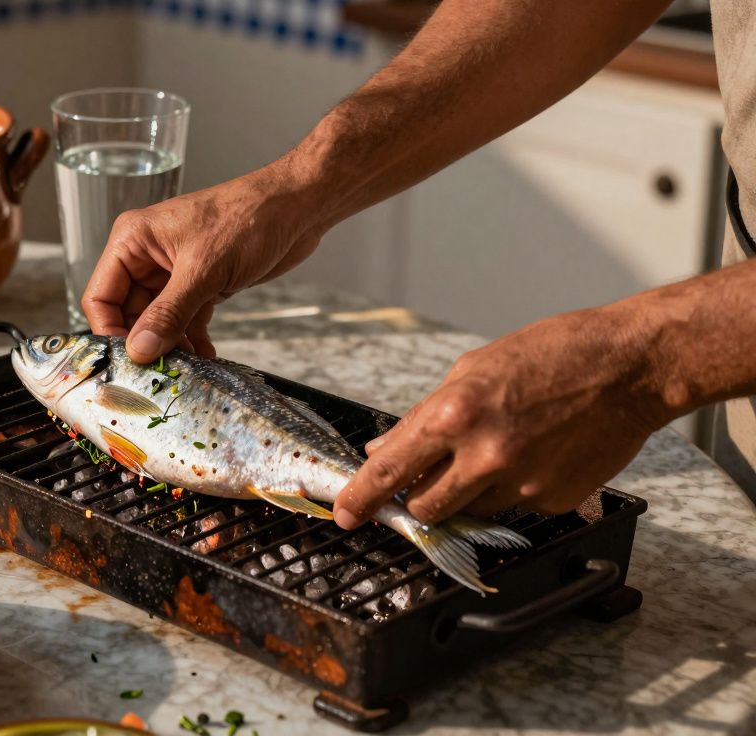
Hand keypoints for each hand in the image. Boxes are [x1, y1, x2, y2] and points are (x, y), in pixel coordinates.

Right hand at [81, 163, 326, 363]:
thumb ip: (168, 314)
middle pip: (128, 313)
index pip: (101, 296)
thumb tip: (139, 350)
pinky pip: (185, 319)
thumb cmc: (248, 218)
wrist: (297, 207)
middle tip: (160, 372)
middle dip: (144, 343)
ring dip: (170, 345)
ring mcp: (173, 271)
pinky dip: (193, 339)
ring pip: (157, 320)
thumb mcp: (202, 270)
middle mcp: (147, 256)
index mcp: (133, 241)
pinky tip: (205, 358)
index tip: (128, 362)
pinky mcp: (200, 283)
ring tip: (186, 370)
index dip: (110, 331)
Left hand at [333, 305, 670, 527]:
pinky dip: (514, 488)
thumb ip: (423, 417)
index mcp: (455, 413)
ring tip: (500, 447)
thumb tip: (382, 450)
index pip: (390, 470)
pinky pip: (515, 507)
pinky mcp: (553, 499)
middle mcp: (484, 454)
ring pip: (471, 511)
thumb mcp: (471, 369)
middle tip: (430, 478)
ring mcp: (522, 482)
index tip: (346, 515)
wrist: (629, 366)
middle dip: (418, 500)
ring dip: (470, 491)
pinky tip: (536, 452)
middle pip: (426, 507)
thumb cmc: (550, 354)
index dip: (361, 498)